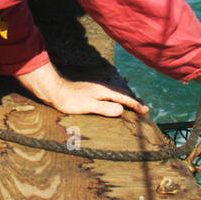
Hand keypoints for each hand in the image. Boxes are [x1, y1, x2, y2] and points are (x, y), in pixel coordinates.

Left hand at [15, 62, 148, 117]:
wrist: (55, 91)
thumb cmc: (70, 100)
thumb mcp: (89, 105)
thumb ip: (105, 108)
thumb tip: (121, 110)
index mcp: (104, 91)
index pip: (124, 98)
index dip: (135, 105)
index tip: (145, 110)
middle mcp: (102, 88)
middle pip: (122, 94)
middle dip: (133, 101)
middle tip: (143, 108)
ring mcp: (96, 90)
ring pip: (115, 94)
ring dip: (125, 100)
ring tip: (132, 106)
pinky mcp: (90, 92)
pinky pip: (109, 96)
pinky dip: (116, 100)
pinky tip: (113, 103)